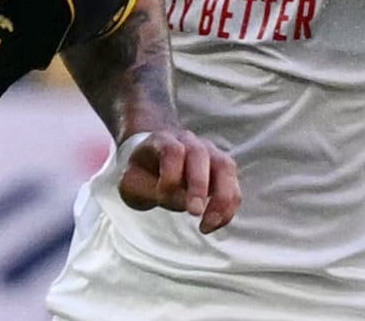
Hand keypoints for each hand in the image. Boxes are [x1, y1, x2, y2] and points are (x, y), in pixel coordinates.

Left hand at [118, 129, 240, 233]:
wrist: (152, 163)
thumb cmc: (140, 175)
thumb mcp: (131, 183)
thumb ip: (148, 190)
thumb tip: (183, 201)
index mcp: (162, 140)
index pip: (172, 150)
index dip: (169, 175)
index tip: (160, 198)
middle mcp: (189, 142)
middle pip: (201, 154)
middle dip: (199, 185)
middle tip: (194, 213)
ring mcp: (210, 152)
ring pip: (226, 166)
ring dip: (221, 198)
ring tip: (207, 225)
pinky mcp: (222, 170)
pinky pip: (233, 185)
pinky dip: (228, 208)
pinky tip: (214, 224)